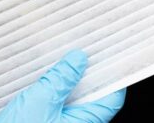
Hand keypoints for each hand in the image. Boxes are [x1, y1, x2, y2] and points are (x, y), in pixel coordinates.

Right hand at [0, 50, 125, 122]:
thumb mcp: (41, 100)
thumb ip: (61, 78)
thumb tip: (79, 59)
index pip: (111, 99)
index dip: (112, 76)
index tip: (108, 54)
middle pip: (91, 97)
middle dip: (86, 73)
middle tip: (79, 49)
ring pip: (72, 99)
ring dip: (66, 80)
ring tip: (59, 58)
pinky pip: (55, 105)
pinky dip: (52, 89)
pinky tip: (42, 76)